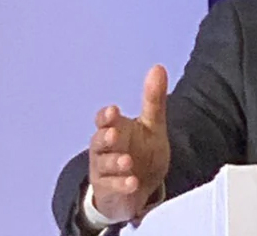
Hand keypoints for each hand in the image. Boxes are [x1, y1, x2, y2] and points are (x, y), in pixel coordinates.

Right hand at [88, 65, 170, 222]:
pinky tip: (133, 182)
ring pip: (103, 164)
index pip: (104, 120)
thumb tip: (158, 67)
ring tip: (127, 161)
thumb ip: (153, 99)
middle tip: (114, 134)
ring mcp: (105, 170)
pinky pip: (113, 187)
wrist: (140, 187)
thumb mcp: (152, 125)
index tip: (113, 111)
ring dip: (114, 162)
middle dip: (104, 138)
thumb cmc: (142, 151)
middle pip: (98, 141)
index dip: (106, 116)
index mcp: (115, 129)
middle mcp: (106, 149)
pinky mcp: (110, 189)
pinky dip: (122, 184)